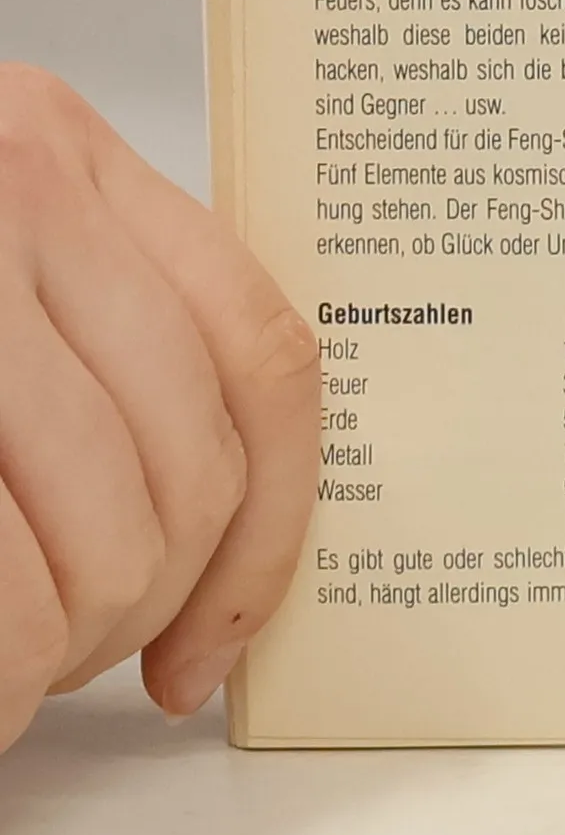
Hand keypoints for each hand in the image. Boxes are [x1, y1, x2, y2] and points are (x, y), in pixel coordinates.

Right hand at [0, 65, 317, 750]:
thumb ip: (82, 347)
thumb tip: (206, 540)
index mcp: (61, 156)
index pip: (257, 352)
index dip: (268, 523)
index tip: (216, 639)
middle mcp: (15, 188)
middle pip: (186, 463)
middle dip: (147, 605)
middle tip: (80, 662)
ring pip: (101, 534)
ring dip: (58, 650)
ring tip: (4, 678)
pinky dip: (0, 666)